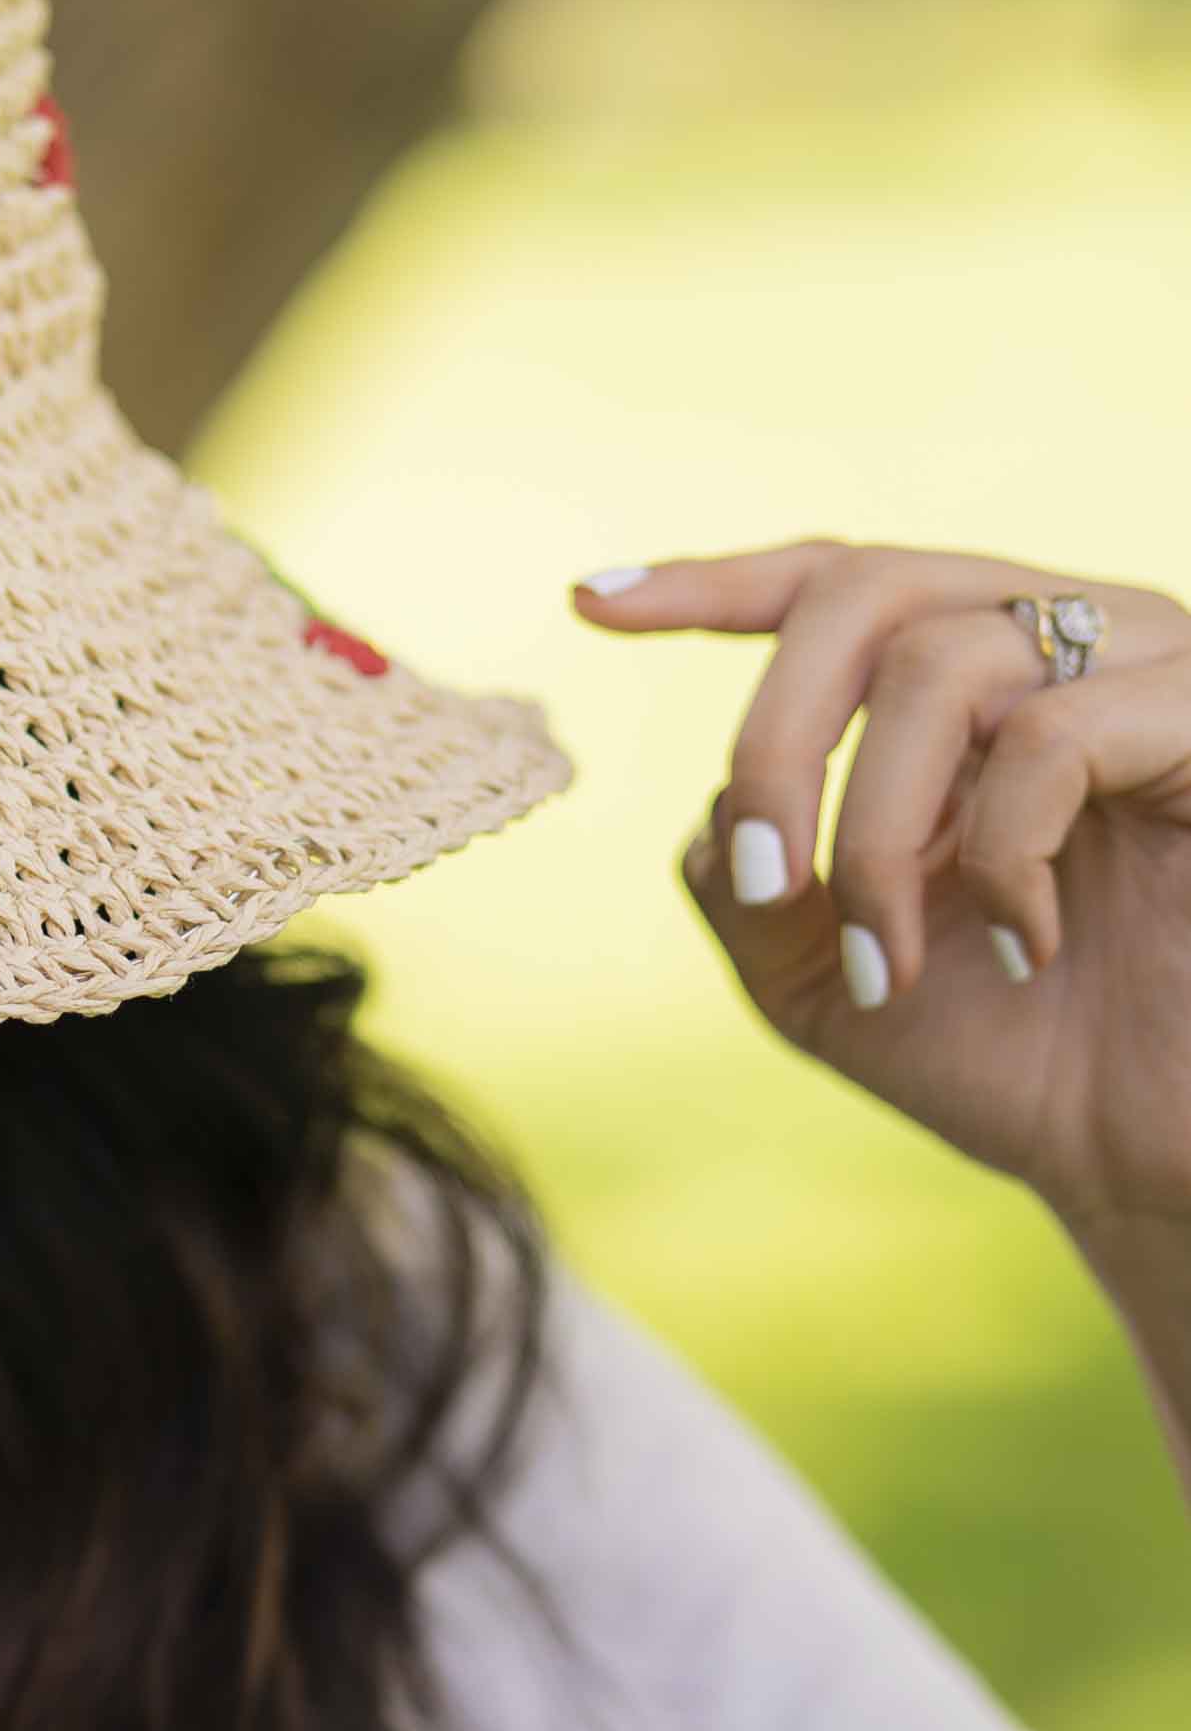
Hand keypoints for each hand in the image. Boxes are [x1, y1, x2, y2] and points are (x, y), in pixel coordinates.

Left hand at [580, 544, 1190, 1247]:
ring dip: (880, 831)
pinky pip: (1055, 735)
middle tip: (768, 877)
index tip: (594, 601)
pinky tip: (1019, 947)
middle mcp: (1060, 644)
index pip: (835, 584)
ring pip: (944, 665)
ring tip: (901, 959)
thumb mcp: (827, 980)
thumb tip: (715, 809)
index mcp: (973, 683)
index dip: (714, 581)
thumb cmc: (1009, 1057)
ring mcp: (1145, 669)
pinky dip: (1000, 852)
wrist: (1146, 1150)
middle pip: (868, 588)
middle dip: (779, 735)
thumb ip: (748, 886)